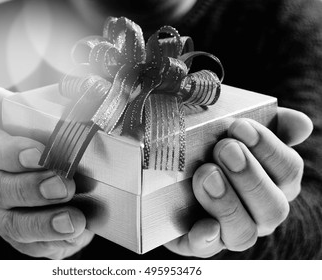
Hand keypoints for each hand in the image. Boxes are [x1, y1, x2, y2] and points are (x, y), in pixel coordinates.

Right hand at [0, 87, 93, 258]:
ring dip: (43, 223)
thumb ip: (66, 100)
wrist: (49, 173)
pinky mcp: (15, 235)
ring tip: (75, 220)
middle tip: (65, 185)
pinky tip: (74, 236)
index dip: (11, 150)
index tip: (41, 153)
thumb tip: (95, 85)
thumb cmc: (50, 140)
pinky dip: (52, 244)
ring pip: (10, 223)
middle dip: (31, 189)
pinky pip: (28, 246)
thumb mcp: (53, 117)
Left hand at [165, 107, 312, 257]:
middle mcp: (259, 211)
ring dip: (227, 203)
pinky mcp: (200, 241)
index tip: (239, 126)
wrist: (169, 171)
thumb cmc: (209, 144)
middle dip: (249, 175)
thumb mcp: (233, 127)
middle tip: (223, 148)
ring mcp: (230, 230)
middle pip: (273, 206)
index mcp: (274, 182)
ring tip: (206, 174)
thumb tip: (302, 125)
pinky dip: (206, 238)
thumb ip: (269, 123)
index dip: (268, 148)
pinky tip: (203, 224)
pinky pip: (207, 249)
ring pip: (245, 232)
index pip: (289, 170)